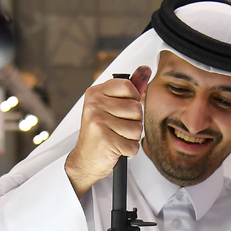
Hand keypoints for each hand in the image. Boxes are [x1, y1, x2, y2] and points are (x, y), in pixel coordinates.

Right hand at [64, 66, 151, 197]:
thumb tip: (146, 69)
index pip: (129, 87)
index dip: (133, 101)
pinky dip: (128, 151)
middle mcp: (95, 105)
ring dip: (131, 138)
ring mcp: (99, 122)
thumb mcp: (111, 107)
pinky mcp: (105, 140)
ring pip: (137, 128)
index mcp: (95, 93)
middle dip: (133, 123)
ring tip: (117, 139)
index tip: (122, 112)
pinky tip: (116, 149)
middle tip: (117, 130)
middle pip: (136, 109)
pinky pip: (133, 146)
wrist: (84, 160)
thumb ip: (129, 89)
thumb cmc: (99, 134)